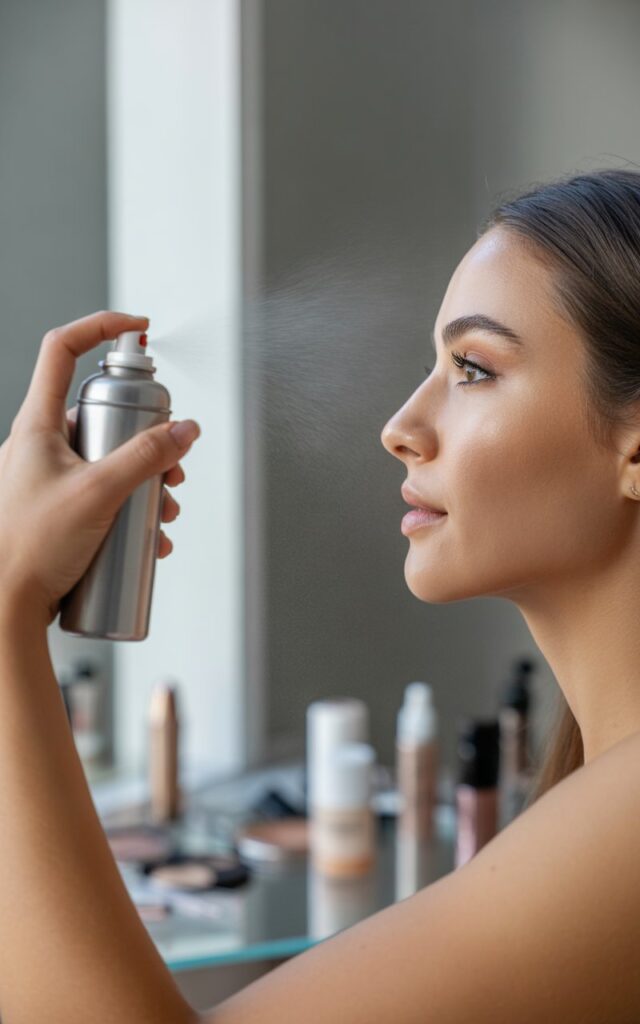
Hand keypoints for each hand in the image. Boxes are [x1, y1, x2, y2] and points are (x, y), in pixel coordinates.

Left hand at [0, 311, 200, 624]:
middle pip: (101, 413)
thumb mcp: (101, 493)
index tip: (141, 330)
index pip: (64, 349)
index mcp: (37, 424)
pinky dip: (131, 508)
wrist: (4, 607)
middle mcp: (39, 445)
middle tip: (172, 462)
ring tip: (165, 510)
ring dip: (146, 481)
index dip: (102, 327)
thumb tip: (185, 430)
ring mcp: (47, 478)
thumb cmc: (29, 549)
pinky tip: (150, 536)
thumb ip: (148, 457)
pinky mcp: (57, 509)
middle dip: (148, 436)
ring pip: (107, 459)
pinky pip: (102, 493)